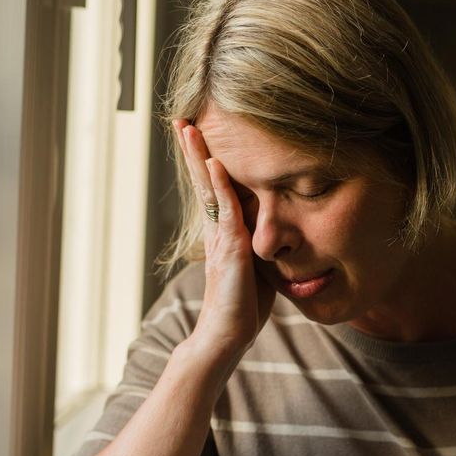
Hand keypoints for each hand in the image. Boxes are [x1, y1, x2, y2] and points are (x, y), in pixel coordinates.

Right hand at [173, 119, 274, 359]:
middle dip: (193, 151)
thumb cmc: (244, 307)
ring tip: (188, 129)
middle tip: (181, 120)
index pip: (214, 190)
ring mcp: (221, 238)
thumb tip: (273, 233)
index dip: (207, 163)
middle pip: (203, 182)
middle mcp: (217, 231)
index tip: (199, 136)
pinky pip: (226, 211)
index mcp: (223, 234)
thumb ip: (259, 246)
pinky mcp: (230, 250)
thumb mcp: (256, 269)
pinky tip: (217, 163)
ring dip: (199, 158)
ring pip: (208, 190)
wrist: (228, 335)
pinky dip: (220, 186)